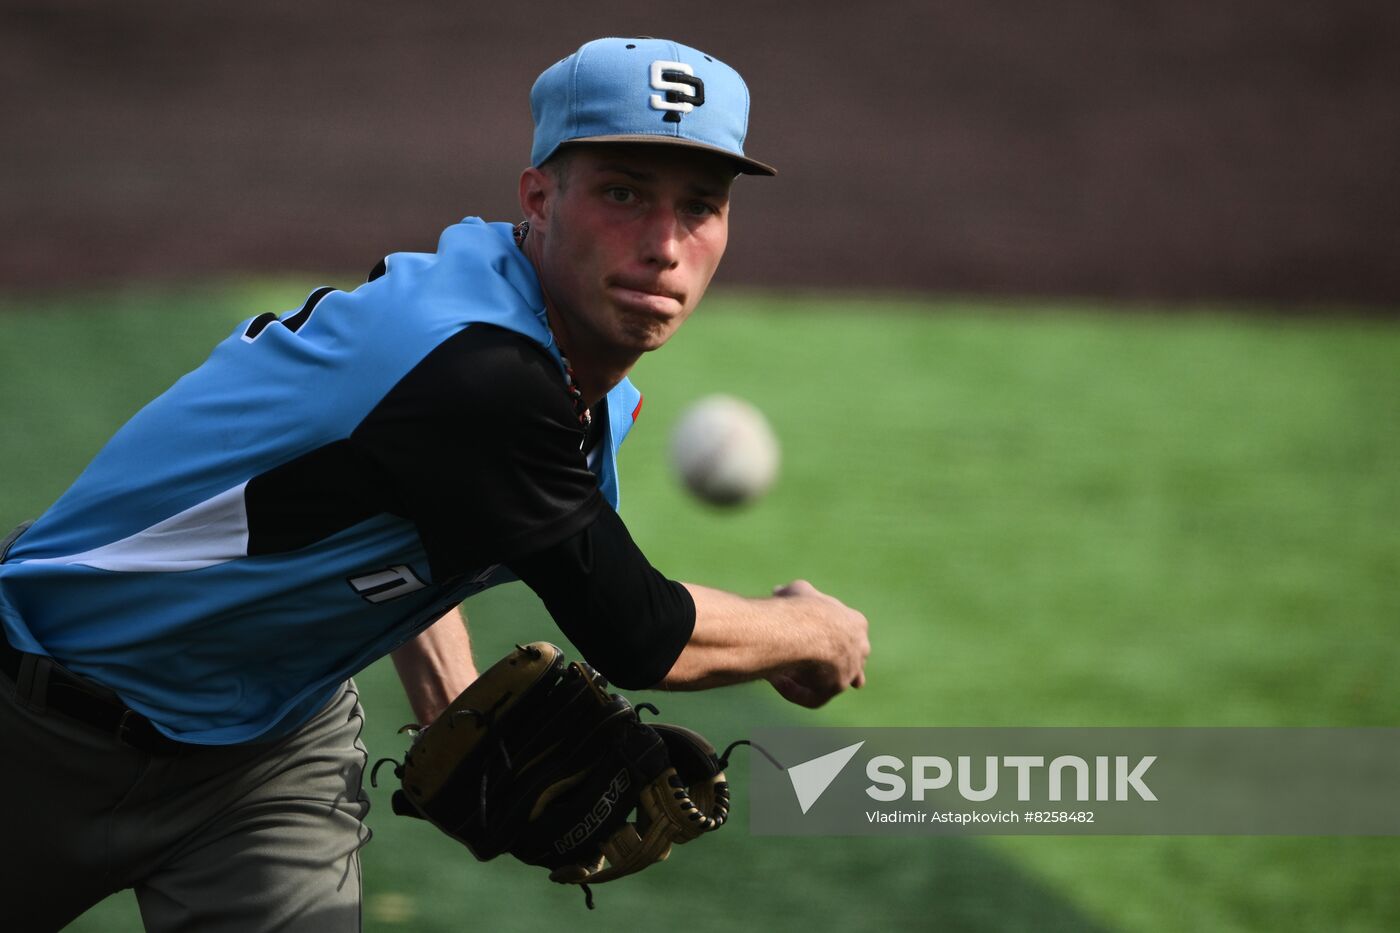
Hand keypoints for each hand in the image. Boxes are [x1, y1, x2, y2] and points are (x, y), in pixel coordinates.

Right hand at [765, 580, 868, 707]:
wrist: (804, 627)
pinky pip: (813, 697)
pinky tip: (777, 681)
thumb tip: (779, 592)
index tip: (810, 638)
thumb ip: (792, 593)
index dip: (832, 638)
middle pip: (851, 660)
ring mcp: (852, 669)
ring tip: (781, 674)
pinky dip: (794, 692)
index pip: (850, 633)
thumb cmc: (801, 605)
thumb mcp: (798, 590)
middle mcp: (860, 648)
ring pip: (833, 681)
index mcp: (856, 623)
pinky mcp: (838, 686)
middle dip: (832, 664)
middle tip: (805, 665)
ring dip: (809, 679)